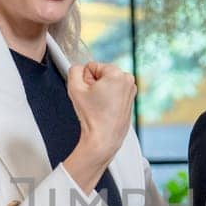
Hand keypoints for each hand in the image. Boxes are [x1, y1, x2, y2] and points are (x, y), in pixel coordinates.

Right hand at [63, 62, 134, 188]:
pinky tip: (105, 109)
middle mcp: (128, 80)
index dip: (85, 79)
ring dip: (101, 91)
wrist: (103, 139)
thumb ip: (74, 70)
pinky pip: (114, 92)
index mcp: (117, 74)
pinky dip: (108, 98)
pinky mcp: (131, 99)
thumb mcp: (74, 88)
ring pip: (108, 83)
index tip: (88, 93)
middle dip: (94, 84)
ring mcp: (131, 90)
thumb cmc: (92, 116)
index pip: (92, 66)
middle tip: (93, 101)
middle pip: (101, 74)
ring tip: (99, 106)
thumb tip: (79, 68)